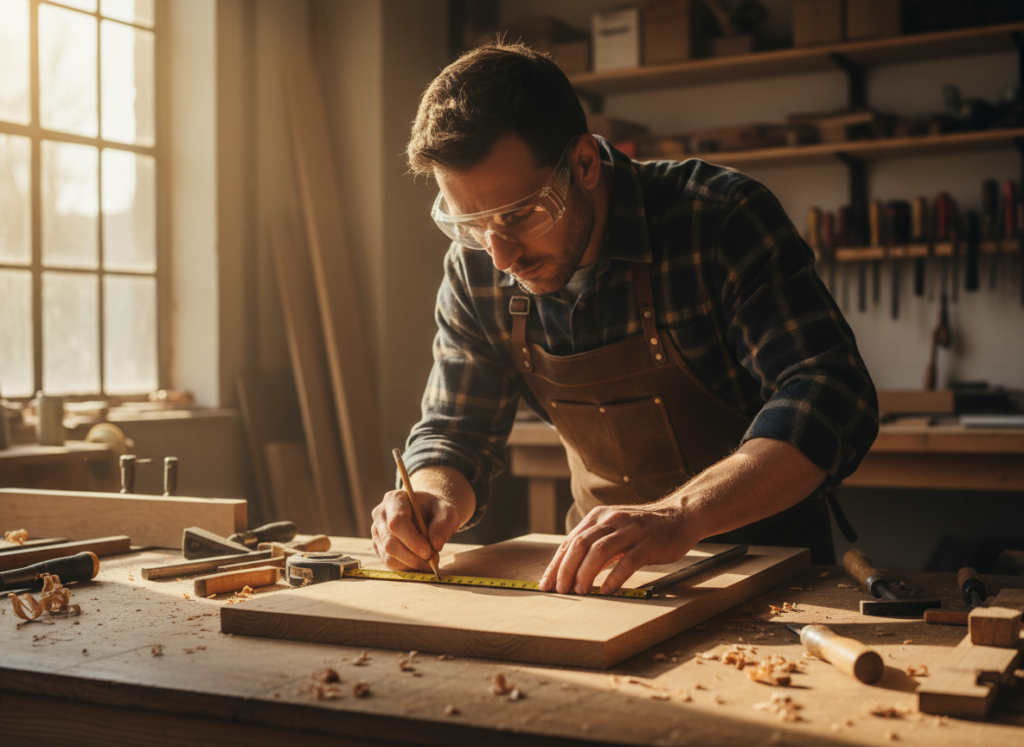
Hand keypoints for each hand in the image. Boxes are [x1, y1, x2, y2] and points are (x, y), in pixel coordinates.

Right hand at [370, 489, 460, 571]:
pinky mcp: (378, 546)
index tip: (428, 552)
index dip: (412, 540)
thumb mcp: (447, 511)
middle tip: (432, 560)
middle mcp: (380, 514)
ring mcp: (377, 531)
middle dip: (412, 557)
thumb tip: (435, 545)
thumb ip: (443, 525)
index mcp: (395, 499)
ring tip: (428, 561)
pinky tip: (419, 561)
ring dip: (411, 564)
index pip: (397, 522)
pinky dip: (406, 567)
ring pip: (388, 556)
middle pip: (390, 543)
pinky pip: (389, 563)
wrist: (426, 512)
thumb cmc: (435, 510)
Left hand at [538, 499, 698, 595]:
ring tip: (580, 591)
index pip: (569, 541)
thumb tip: (568, 569)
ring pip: (599, 551)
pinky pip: (627, 561)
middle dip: (566, 569)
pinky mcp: (648, 543)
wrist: (680, 516)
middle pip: (580, 544)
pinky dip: (614, 577)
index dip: (556, 564)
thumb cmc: (643, 529)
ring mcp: (630, 531)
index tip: (546, 584)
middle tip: (561, 590)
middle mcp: (611, 520)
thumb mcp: (614, 529)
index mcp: (599, 517)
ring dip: (585, 573)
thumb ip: (594, 543)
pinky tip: (606, 590)